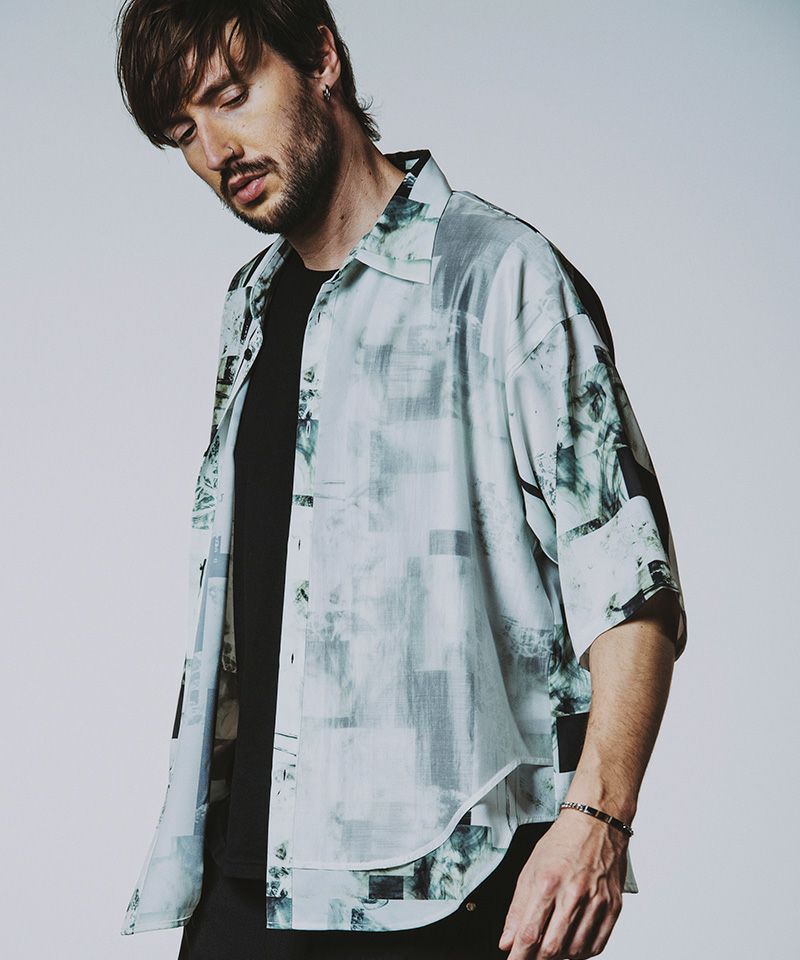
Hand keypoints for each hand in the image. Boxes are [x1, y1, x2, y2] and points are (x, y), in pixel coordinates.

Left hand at [497, 811, 628, 957]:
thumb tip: (507, 940)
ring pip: (575, 951)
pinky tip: (572, 945)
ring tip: (550, 945)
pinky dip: (582, 953)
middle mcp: (574, 894)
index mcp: (548, 882)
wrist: (596, 824)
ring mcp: (596, 902)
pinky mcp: (613, 907)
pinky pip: (597, 945)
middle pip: (552, 947)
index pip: (530, 932)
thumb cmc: (563, 842)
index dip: (518, 955)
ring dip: (559, 956)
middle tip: (530, 957)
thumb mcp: (530, 869)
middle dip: (536, 959)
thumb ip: (517, 908)